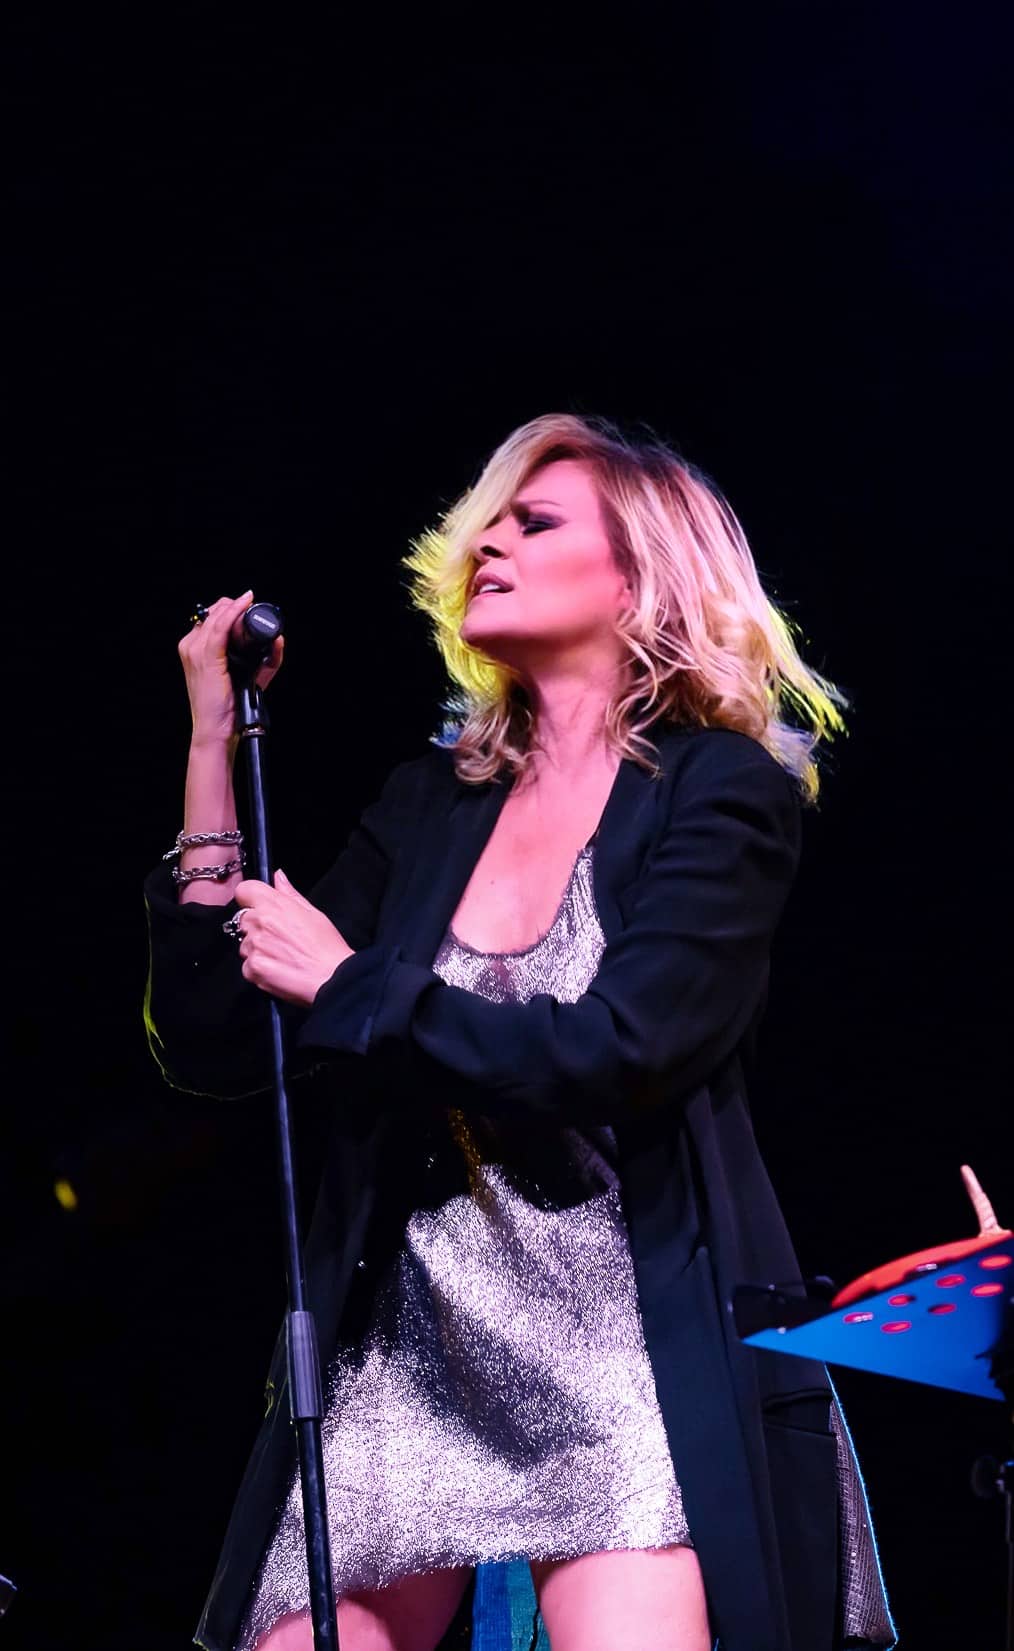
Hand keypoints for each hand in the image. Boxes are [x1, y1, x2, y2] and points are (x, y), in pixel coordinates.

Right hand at [178, 591, 283, 747]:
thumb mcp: (247, 676)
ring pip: (217, 616)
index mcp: (195, 650)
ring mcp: (195, 651)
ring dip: (236, 607)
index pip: (210, 618)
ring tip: (251, 602)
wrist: (215, 731)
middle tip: (253, 606)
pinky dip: (234, 612)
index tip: (248, 606)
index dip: (230, 609)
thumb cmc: (227, 708)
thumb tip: (279, 639)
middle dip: (234, 607)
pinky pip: (221, 627)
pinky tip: (245, 603)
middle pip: (213, 612)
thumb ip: (266, 658)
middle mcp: (191, 647)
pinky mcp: (206, 657)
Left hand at [234, 870, 353, 1004]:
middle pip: (243, 919)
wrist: (331, 979)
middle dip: (255, 926)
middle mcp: (260, 924)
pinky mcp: (252, 969)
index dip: (251, 897)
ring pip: (245, 944)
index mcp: (275, 905)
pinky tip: (278, 968)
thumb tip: (278, 877)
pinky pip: (247, 966)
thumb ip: (290, 894)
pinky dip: (258, 968)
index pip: (244, 890)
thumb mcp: (313, 913)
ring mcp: (254, 947)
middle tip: (277, 936)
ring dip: (257, 948)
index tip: (258, 905)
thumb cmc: (326, 947)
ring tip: (281, 955)